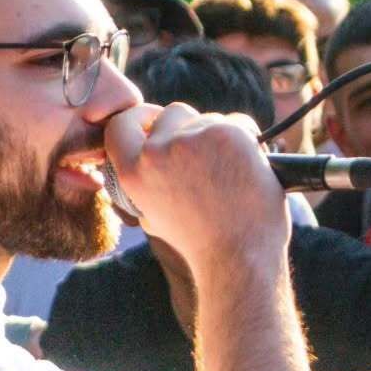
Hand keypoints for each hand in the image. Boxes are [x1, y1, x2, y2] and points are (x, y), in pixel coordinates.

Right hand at [102, 102, 288, 267]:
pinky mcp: (225, 133)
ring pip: (207, 119)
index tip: (155, 119)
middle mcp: (156, 152)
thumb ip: (145, 183)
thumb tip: (146, 154)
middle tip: (210, 158)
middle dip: (191, 128)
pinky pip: (238, 122)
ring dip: (220, 136)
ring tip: (231, 173)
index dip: (140, 118)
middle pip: (173, 114)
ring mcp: (191, 139)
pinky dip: (247, 140)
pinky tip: (250, 167)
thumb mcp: (155, 216)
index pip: (120, 125)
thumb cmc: (202, 242)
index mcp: (132, 173)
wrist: (238, 256)